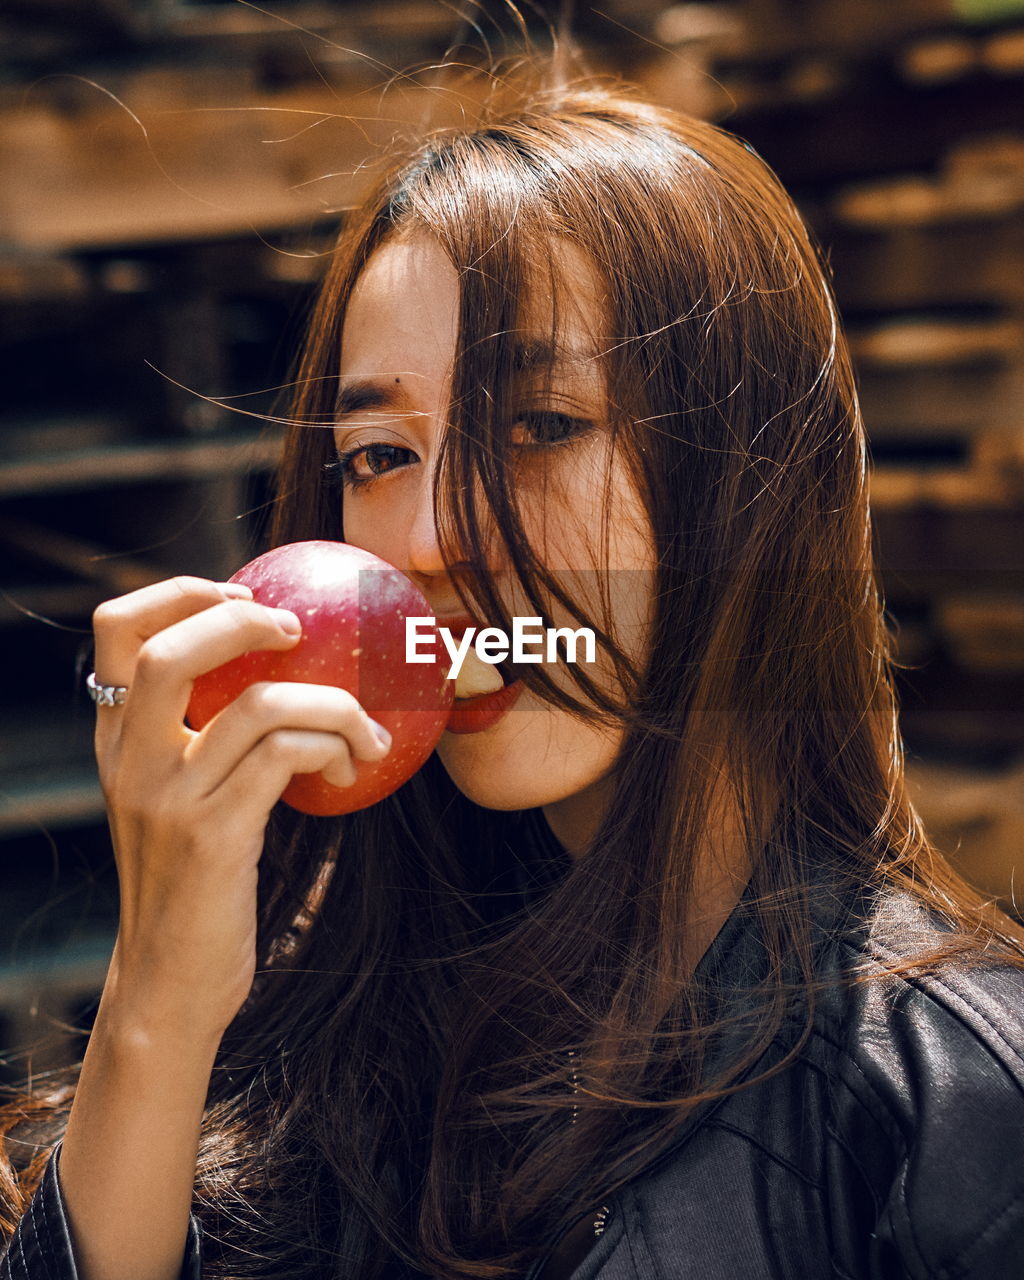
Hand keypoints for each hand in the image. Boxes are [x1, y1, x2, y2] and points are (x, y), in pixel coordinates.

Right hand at [90, 575, 389, 1038]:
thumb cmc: (195, 884)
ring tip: (363, 732)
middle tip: (298, 629)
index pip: (117, 629)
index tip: (241, 594)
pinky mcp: (212, 836)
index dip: (178, 591)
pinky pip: (286, 756)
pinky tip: (353, 766)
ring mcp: (168, 798)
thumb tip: (286, 671)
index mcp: (116, 740)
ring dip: (333, 706)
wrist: (170, 981)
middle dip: (243, 619)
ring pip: (261, 705)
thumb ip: (203, 738)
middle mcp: (130, 761)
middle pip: (169, 650)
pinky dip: (334, 746)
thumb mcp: (179, 800)